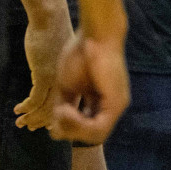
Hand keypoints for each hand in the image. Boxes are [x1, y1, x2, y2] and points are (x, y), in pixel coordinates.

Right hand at [14, 10, 74, 129]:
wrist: (50, 17)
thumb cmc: (52, 31)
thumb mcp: (53, 54)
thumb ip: (48, 69)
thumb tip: (37, 79)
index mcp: (72, 77)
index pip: (67, 104)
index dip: (54, 116)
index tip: (42, 123)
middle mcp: (67, 81)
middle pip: (56, 110)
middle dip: (41, 121)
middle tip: (28, 127)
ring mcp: (56, 79)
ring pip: (45, 108)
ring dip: (31, 118)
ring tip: (19, 123)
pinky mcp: (44, 75)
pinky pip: (35, 99)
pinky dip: (26, 107)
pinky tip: (17, 110)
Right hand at [49, 29, 129, 144]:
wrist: (94, 34)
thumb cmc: (80, 53)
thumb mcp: (67, 86)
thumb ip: (65, 106)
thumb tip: (57, 129)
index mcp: (101, 100)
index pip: (86, 127)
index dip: (67, 129)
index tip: (53, 121)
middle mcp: (112, 105)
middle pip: (91, 135)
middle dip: (69, 131)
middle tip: (56, 117)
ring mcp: (117, 105)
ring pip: (95, 135)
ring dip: (72, 129)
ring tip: (60, 112)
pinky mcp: (117, 103)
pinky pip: (98, 128)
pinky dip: (79, 125)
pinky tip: (66, 111)